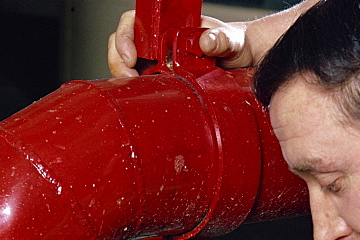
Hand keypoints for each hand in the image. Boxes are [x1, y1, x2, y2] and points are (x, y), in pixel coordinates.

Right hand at [107, 10, 251, 77]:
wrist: (241, 59)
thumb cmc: (233, 42)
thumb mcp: (230, 38)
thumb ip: (221, 38)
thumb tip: (206, 41)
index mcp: (168, 24)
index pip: (133, 22)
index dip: (124, 37)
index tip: (131, 56)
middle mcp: (158, 40)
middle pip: (123, 45)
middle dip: (118, 62)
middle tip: (128, 78)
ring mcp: (157, 60)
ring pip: (126, 65)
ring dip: (125, 78)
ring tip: (136, 90)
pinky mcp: (161, 78)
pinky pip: (140, 84)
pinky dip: (137, 91)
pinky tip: (146, 98)